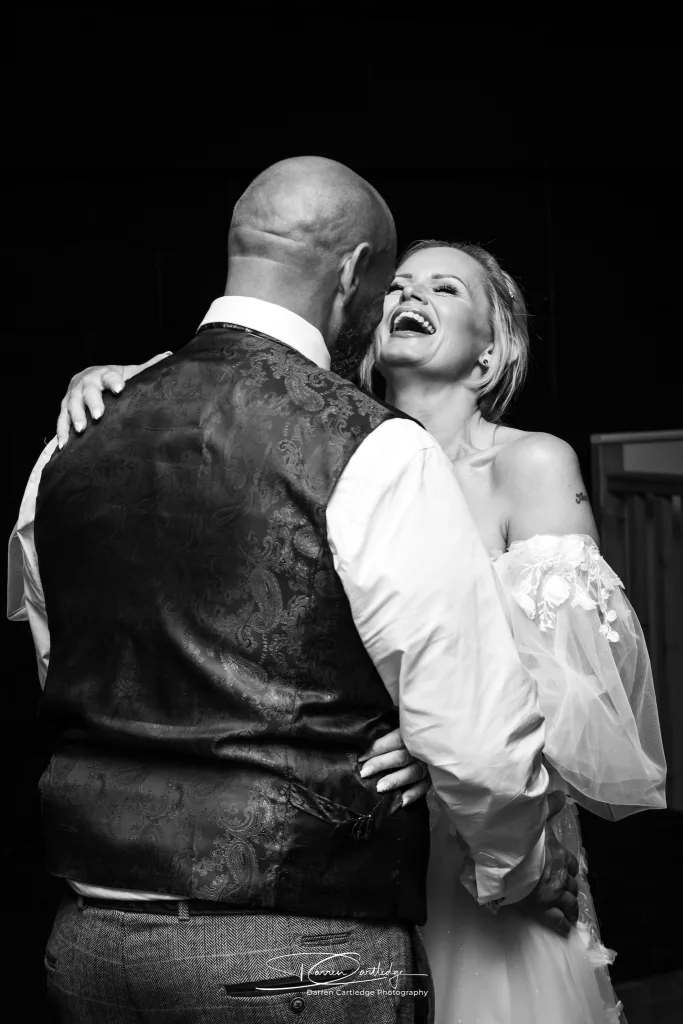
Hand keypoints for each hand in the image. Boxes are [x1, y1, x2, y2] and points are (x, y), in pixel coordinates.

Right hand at [56, 353, 169, 448]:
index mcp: (104, 374)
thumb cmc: (114, 378)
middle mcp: (86, 383)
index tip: (120, 389)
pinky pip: (61, 420)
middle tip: (98, 415)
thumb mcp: (129, 372)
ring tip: (81, 430)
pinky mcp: (64, 408)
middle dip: (92, 403)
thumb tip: (169, 355)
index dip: (114, 382)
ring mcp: (73, 395)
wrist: (89, 377)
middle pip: (88, 391)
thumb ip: (147, 368)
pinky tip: (64, 444)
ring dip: (75, 417)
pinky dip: (61, 432)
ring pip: (72, 405)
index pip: (109, 376)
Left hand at [358, 728, 430, 808]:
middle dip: (381, 764)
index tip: (361, 757)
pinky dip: (414, 794)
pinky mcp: (434, 776)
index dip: (376, 748)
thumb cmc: (417, 731)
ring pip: (412, 773)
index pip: (393, 741)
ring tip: (379, 788)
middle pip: (400, 757)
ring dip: (395, 780)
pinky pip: (424, 787)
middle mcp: (422, 749)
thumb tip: (372, 731)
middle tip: (364, 773)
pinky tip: (401, 802)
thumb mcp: (406, 723)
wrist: (447, 734)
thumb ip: (394, 726)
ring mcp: (429, 764)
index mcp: (413, 734)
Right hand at [517, 790, 579, 938]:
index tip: (566, 873)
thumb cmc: (520, 838)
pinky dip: (562, 925)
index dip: (569, 870)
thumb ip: (549, 806)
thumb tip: (559, 794)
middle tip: (567, 895)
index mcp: (558, 854)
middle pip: (572, 886)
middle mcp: (560, 874)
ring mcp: (553, 893)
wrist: (506, 857)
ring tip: (570, 914)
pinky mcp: (544, 908)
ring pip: (570, 903)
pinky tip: (564, 929)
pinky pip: (558, 921)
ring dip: (571, 908)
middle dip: (570, 890)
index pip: (571, 865)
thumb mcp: (536, 818)